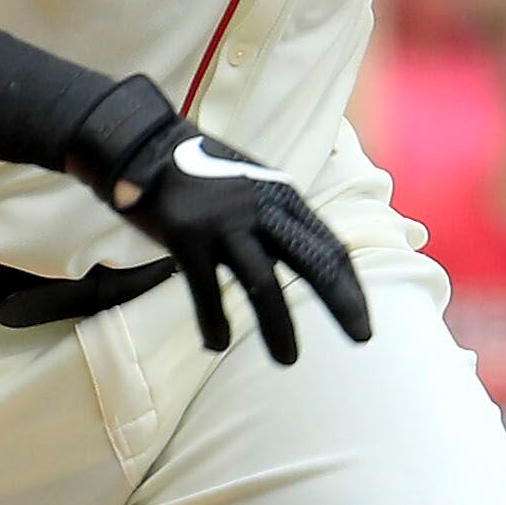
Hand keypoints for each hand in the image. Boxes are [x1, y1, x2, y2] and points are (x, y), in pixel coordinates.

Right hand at [67, 75, 371, 365]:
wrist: (143, 145)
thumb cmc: (202, 172)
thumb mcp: (252, 185)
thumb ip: (277, 221)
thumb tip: (305, 261)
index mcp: (281, 195)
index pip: (328, 244)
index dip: (350, 283)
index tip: (362, 316)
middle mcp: (259, 206)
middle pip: (311, 258)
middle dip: (340, 301)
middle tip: (362, 337)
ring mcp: (223, 221)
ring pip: (262, 282)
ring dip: (278, 326)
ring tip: (288, 359)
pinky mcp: (186, 236)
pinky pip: (205, 290)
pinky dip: (213, 321)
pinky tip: (217, 344)